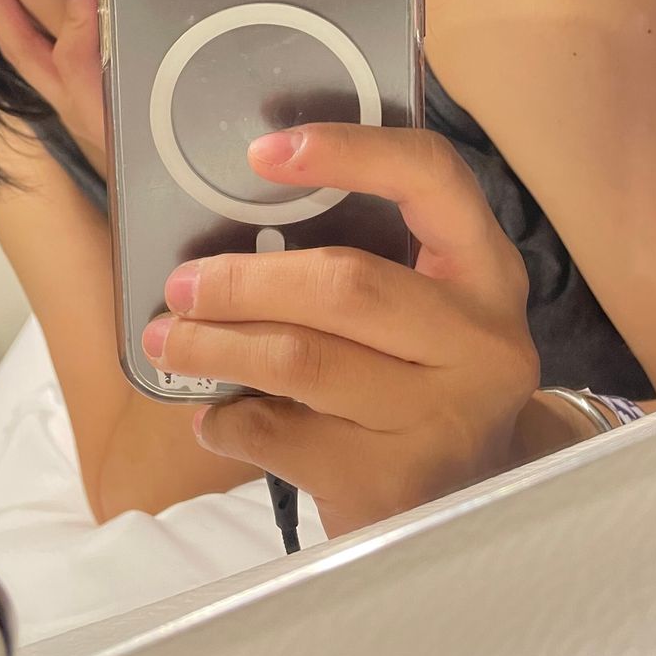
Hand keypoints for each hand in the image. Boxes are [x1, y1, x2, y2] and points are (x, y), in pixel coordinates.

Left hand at [141, 124, 541, 537]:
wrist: (474, 504)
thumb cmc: (421, 380)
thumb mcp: (422, 310)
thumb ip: (359, 257)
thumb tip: (235, 202)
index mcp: (486, 269)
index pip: (431, 177)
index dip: (350, 151)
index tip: (263, 151)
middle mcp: (482, 338)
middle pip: (346, 284)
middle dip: (244, 281)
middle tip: (182, 285)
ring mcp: (446, 417)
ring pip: (302, 361)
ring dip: (215, 348)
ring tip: (169, 342)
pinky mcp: (397, 485)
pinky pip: (283, 437)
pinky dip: (230, 423)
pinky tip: (216, 418)